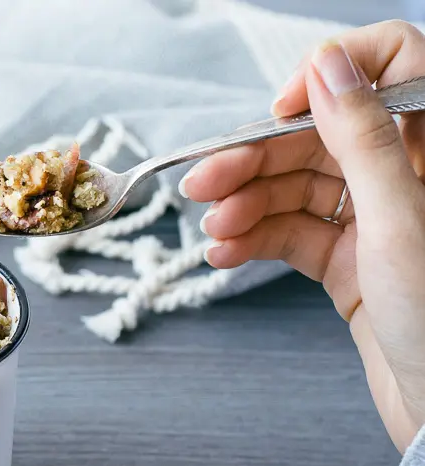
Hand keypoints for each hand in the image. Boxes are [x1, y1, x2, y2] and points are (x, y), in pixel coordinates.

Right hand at [180, 20, 424, 453]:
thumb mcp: (399, 219)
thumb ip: (363, 138)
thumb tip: (328, 64)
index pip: (388, 68)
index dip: (329, 79)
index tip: (280, 111)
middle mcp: (403, 176)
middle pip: (318, 139)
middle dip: (255, 161)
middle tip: (202, 186)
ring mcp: (373, 221)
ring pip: (296, 189)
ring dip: (245, 206)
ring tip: (212, 232)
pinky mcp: (348, 262)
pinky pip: (291, 235)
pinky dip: (253, 242)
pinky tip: (225, 255)